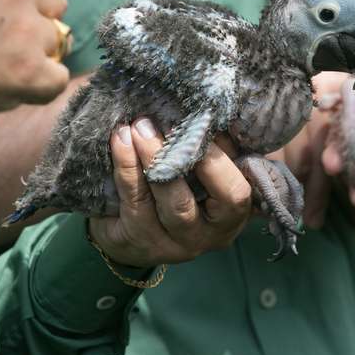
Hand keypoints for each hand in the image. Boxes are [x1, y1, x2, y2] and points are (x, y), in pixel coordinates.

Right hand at [0, 0, 69, 117]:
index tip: (40, 1)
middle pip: (56, 1)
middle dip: (40, 21)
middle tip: (11, 42)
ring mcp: (26, 27)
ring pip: (55, 41)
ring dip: (35, 56)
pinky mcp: (29, 69)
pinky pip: (56, 79)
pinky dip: (41, 88)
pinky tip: (14, 89)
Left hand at [88, 118, 251, 267]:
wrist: (139, 231)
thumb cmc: (187, 186)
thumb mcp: (210, 171)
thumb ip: (221, 148)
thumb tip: (216, 110)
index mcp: (229, 216)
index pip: (234, 194)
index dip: (217, 161)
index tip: (198, 125)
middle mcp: (203, 236)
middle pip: (187, 204)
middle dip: (174, 159)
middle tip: (156, 123)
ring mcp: (168, 244)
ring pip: (158, 203)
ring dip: (146, 160)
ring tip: (135, 127)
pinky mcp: (136, 241)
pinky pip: (132, 202)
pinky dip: (125, 167)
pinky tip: (120, 141)